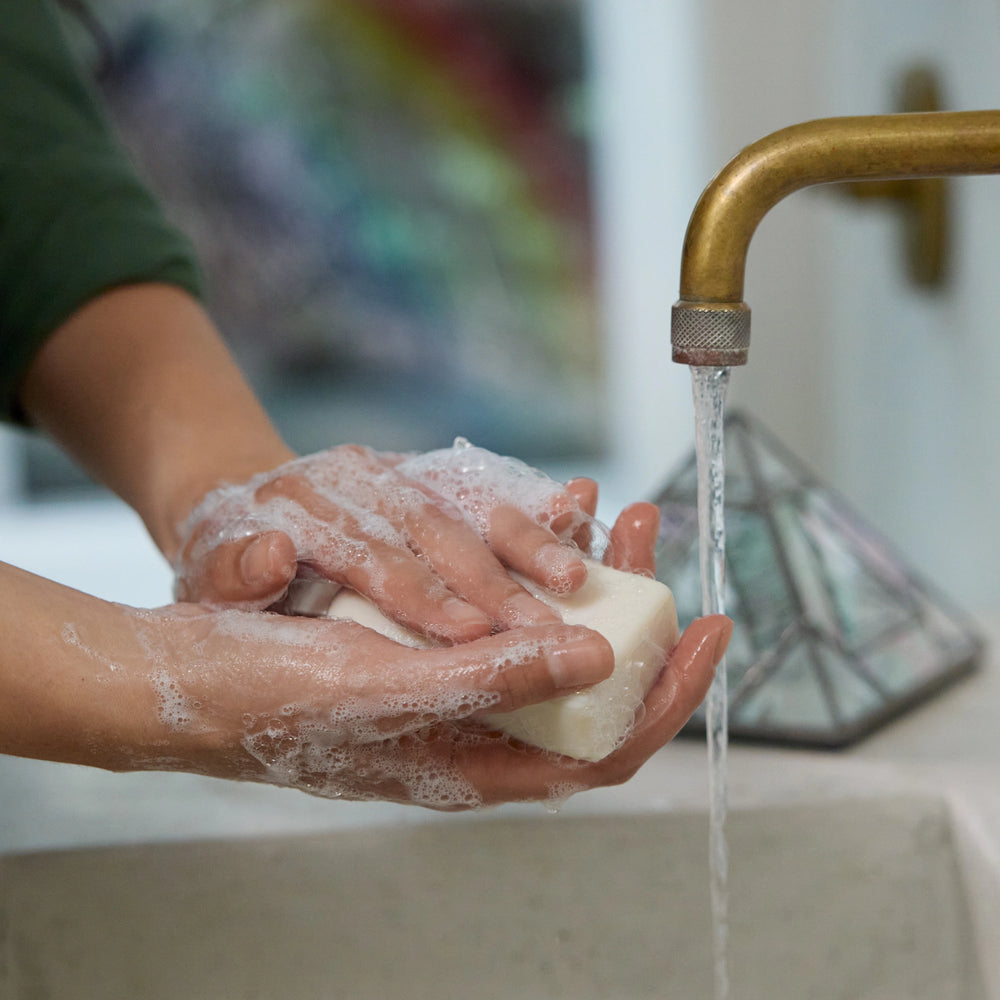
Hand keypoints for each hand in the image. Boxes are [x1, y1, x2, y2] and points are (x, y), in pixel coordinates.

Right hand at [141, 487, 729, 809]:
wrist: (182, 673)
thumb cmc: (266, 698)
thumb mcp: (382, 689)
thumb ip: (492, 681)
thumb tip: (596, 661)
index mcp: (476, 762)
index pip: (603, 747)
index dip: (666, 695)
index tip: (709, 629)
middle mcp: (476, 727)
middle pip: (586, 679)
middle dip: (633, 605)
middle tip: (650, 528)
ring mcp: (454, 683)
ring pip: (548, 630)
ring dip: (586, 567)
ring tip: (611, 504)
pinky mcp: (429, 643)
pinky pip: (503, 597)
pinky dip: (531, 552)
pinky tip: (550, 506)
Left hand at [173, 442, 610, 641]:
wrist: (245, 504)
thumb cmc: (229, 560)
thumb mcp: (212, 576)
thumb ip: (235, 572)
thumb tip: (271, 555)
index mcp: (302, 502)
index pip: (370, 552)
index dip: (420, 595)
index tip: (469, 636)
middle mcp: (358, 474)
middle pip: (435, 528)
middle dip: (492, 581)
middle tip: (544, 631)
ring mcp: (397, 468)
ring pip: (472, 501)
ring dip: (528, 541)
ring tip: (576, 579)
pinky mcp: (426, 470)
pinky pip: (486, 483)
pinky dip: (533, 504)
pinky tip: (578, 516)